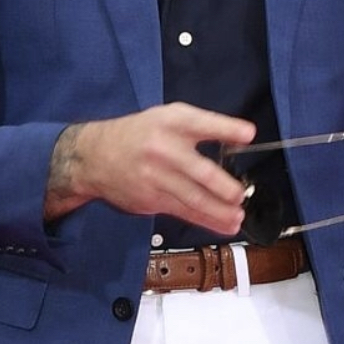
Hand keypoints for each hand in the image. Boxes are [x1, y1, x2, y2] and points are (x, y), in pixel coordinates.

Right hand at [44, 102, 255, 233]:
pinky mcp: (152, 199)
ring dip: (218, 211)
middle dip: (223, 186)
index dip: (226, 128)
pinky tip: (222, 225)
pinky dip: (205, 220)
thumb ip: (198, 127)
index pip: (202, 123)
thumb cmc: (140, 134)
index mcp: (170, 122)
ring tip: (238, 217)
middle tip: (240, 194)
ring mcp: (156, 177)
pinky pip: (183, 211)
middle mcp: (163, 148)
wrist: (94, 156)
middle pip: (199, 170)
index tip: (248, 134)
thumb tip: (239, 140)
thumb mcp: (166, 118)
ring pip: (193, 197)